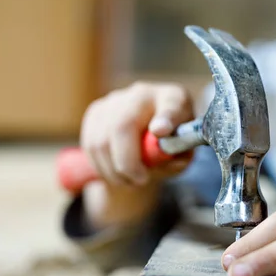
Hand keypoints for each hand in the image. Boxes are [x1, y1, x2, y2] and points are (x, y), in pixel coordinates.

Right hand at [79, 81, 194, 228]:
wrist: (154, 126)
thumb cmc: (172, 141)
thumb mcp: (184, 151)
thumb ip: (180, 158)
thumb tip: (171, 162)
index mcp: (172, 99)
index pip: (170, 106)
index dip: (165, 118)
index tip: (161, 131)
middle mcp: (142, 93)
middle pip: (123, 125)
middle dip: (127, 162)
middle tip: (140, 181)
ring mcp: (115, 100)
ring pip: (101, 141)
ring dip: (113, 170)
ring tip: (129, 181)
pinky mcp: (96, 111)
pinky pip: (90, 145)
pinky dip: (101, 166)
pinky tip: (114, 173)